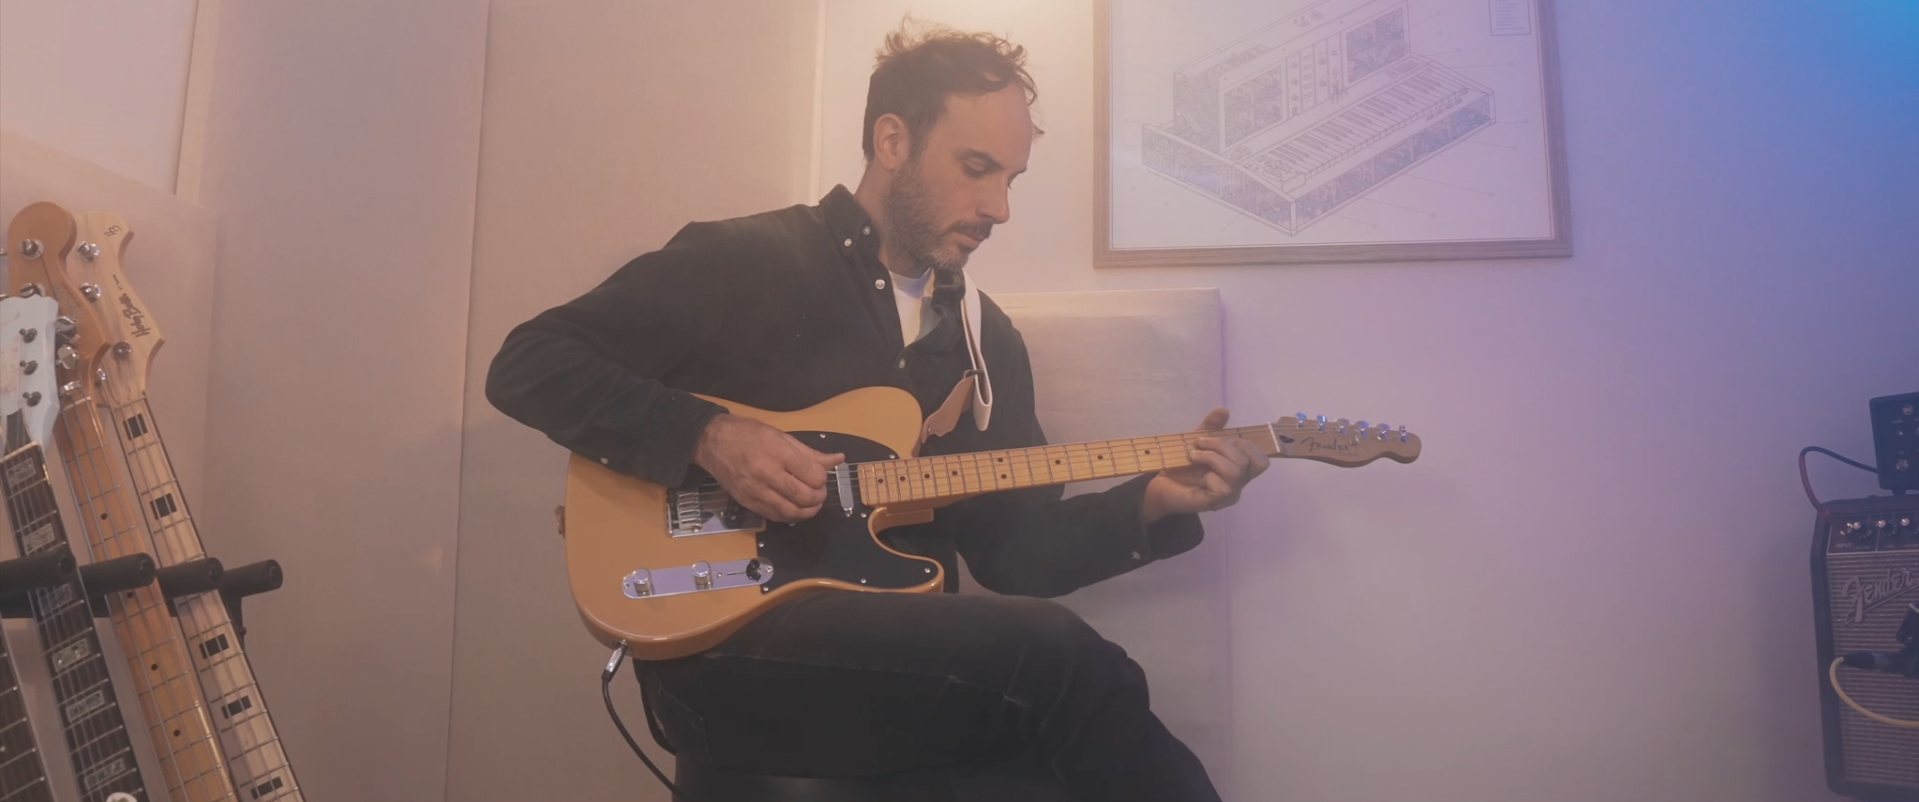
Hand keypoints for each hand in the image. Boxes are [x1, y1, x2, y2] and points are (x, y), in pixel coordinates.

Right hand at [692, 413, 844, 522]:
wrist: (713, 443)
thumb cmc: (748, 434)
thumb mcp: (781, 436)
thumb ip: (810, 452)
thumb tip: (838, 459)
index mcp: (778, 453)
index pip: (813, 475)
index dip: (822, 478)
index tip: (819, 475)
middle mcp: (767, 474)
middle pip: (805, 496)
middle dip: (819, 496)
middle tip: (819, 491)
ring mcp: (756, 491)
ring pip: (791, 511)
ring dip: (808, 511)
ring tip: (811, 503)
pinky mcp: (747, 503)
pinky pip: (775, 516)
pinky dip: (790, 516)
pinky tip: (794, 508)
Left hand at [1141, 408, 1268, 523]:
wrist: (1160, 485)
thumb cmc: (1183, 467)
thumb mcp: (1198, 441)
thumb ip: (1212, 427)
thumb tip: (1223, 409)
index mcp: (1239, 471)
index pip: (1261, 461)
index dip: (1247, 445)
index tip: (1223, 438)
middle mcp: (1238, 485)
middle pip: (1250, 463)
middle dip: (1224, 445)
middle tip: (1200, 442)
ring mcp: (1227, 496)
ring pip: (1236, 472)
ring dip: (1212, 457)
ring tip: (1194, 455)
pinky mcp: (1214, 502)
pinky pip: (1223, 487)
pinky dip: (1209, 475)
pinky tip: (1197, 474)